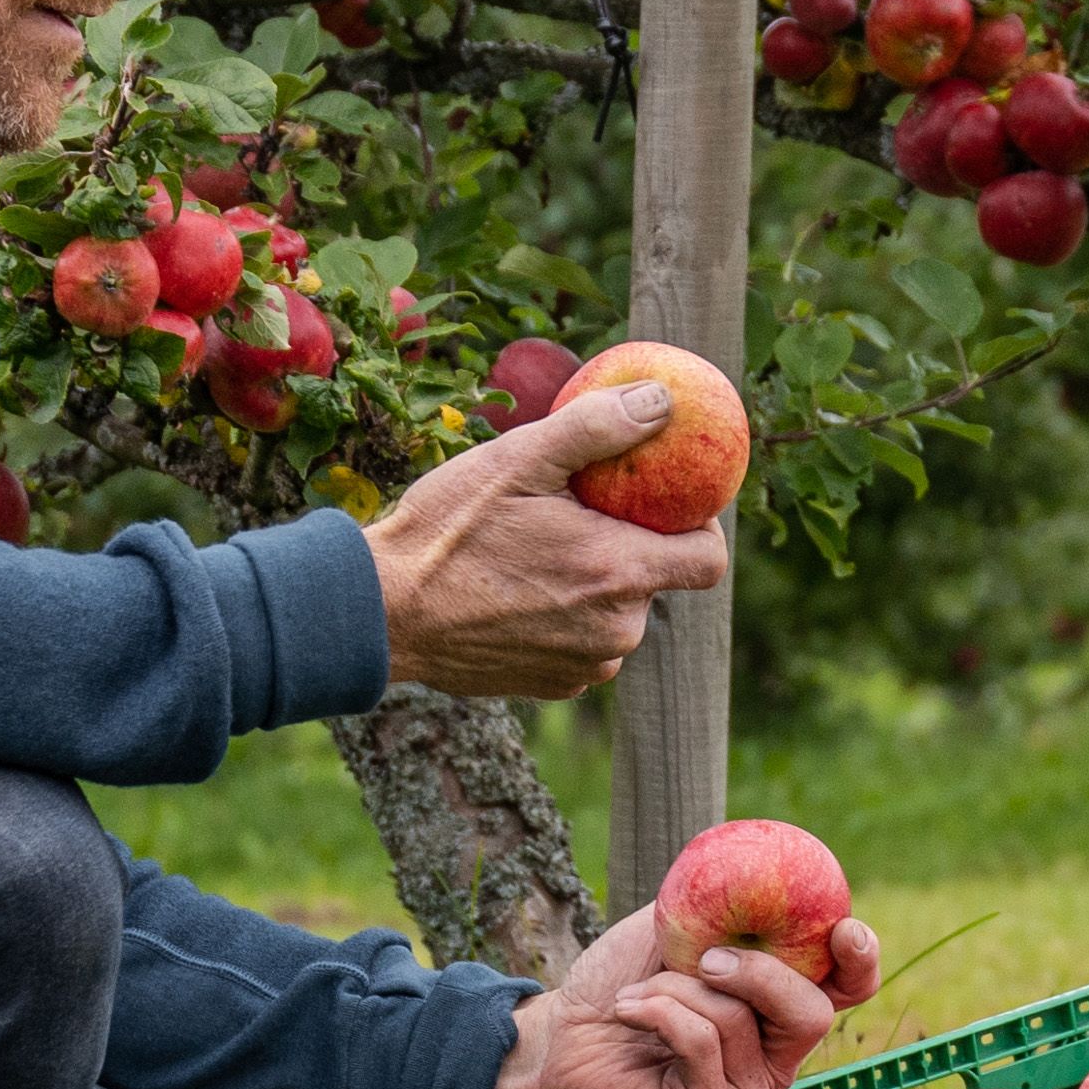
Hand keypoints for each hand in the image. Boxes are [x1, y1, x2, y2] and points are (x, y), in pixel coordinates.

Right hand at [364, 383, 730, 698]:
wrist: (380, 612)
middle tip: (575, 515)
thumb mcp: (519, 460)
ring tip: (533, 553)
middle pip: (657, 581)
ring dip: (593, 583)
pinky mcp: (555, 686)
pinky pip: (585, 643)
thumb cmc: (446, 531)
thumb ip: (599, 427)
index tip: (662, 501)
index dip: (696, 525)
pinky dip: (565, 617)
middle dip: (628, 546)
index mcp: (618, 573)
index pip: (708, 559)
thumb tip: (662, 402)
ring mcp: (585, 667)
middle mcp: (614, 632)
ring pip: (619, 613)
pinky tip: (516, 592)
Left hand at [487, 896, 885, 1088]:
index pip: (847, 989)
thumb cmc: (620, 979)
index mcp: (778, 1003)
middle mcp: (773, 1052)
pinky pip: (702, 1046)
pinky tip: (629, 1009)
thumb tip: (754, 867)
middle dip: (760, 972)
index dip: (859, 961)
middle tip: (707, 956)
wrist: (559, 1031)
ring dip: (677, 988)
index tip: (844, 929)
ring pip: (739, 1021)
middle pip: (811, 1013)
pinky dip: (660, 1012)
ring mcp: (743, 1088)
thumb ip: (719, 901)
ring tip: (639, 992)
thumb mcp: (673, 924)